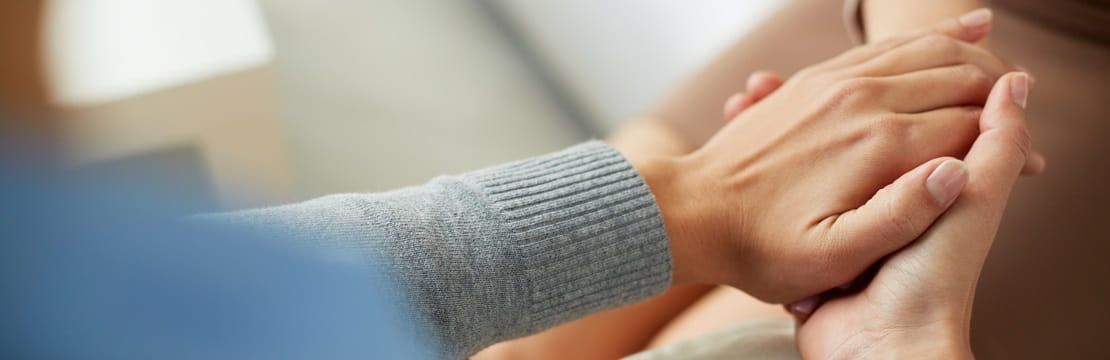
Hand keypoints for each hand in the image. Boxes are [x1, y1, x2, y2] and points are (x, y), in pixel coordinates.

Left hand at [635, 10, 1035, 302]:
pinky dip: (930, 36)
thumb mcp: (832, 257)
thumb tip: (956, 172)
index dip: (1010, 144)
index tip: (1027, 166)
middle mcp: (861, 100)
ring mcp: (835, 82)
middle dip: (1001, 95)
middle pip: (958, 77)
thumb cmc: (760, 248)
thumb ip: (900, 217)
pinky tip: (960, 31)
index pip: (971, 125)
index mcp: (877, 144)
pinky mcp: (815, 78)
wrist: (691, 211)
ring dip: (973, 57)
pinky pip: (885, 46)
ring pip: (926, 51)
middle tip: (1021, 123)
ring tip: (1005, 74)